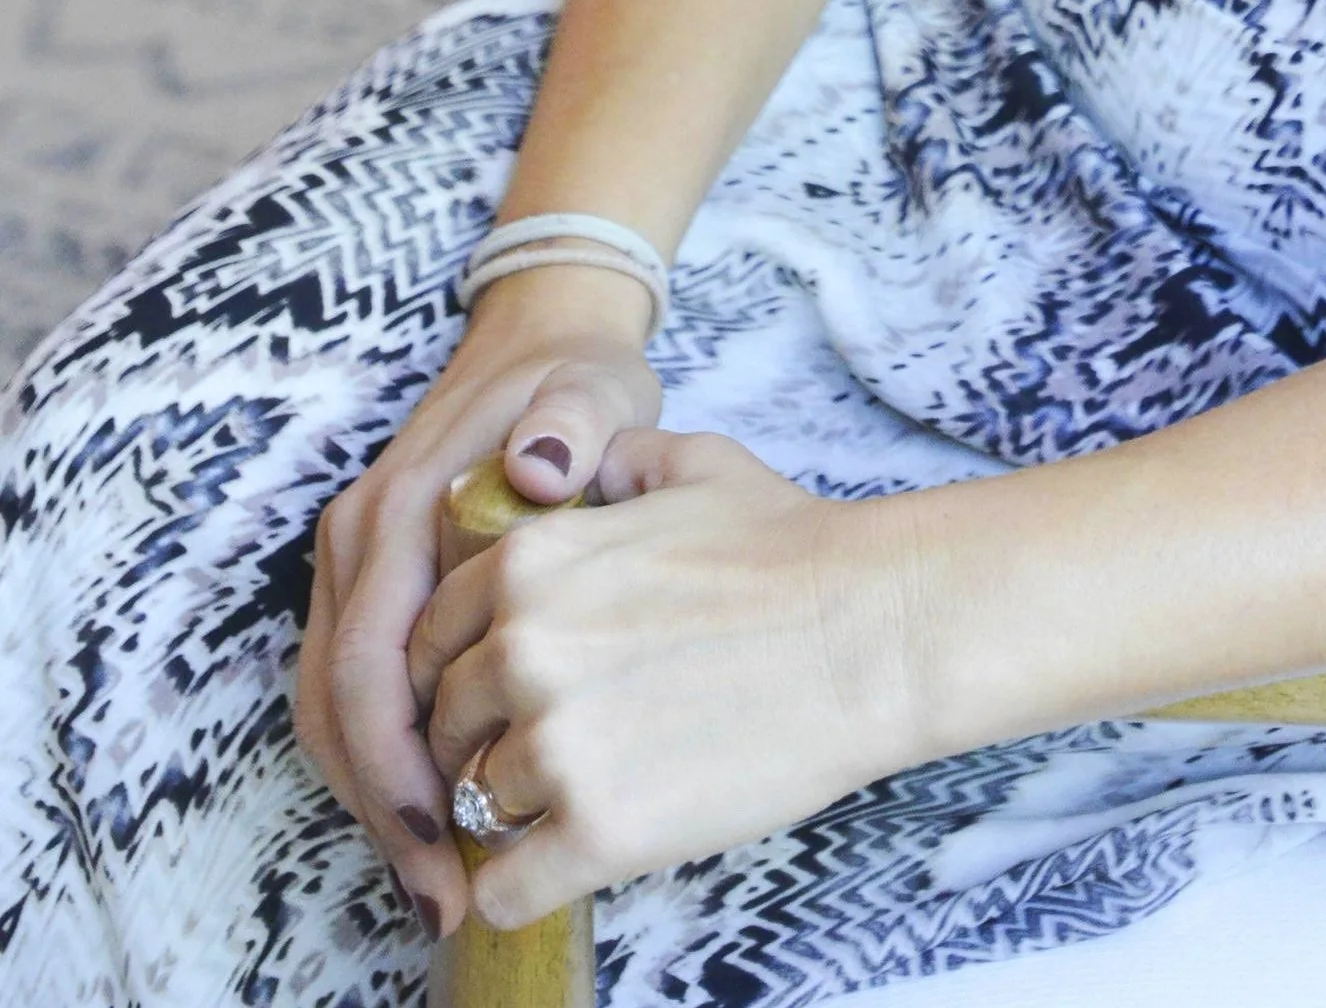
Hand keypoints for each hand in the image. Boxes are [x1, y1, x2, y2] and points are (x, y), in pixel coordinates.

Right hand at [294, 265, 661, 941]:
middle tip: (443, 894)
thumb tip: (540, 464)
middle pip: (335, 705)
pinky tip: (443, 811)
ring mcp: (355, 566)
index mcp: (395, 508)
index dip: (397, 767)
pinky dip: (384, 760)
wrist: (544, 338)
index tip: (447, 843)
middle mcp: (356, 542)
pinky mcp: (372, 585)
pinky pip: (356, 691)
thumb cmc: (575, 377)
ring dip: (378, 798)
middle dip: (383, 809)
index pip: (368, 663)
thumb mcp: (593, 387)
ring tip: (443, 879)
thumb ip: (573, 422)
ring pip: (333, 710)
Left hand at [407, 428, 933, 932]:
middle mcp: (521, 649)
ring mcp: (555, 744)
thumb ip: (611, 462)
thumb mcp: (690, 464)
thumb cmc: (791, 548)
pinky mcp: (598, 830)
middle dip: (483, 741)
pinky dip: (520, 889)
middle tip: (546, 751)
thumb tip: (575, 469)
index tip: (500, 696)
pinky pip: (506, 888)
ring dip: (516, 809)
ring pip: (476, 803)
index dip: (462, 671)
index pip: (432, 638)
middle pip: (446, 725)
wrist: (868, 629)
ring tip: (577, 797)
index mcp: (527, 562)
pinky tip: (561, 865)